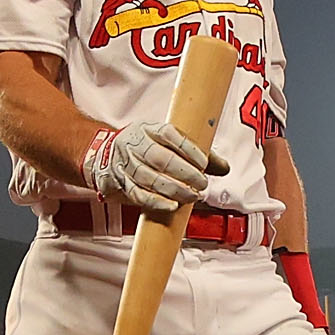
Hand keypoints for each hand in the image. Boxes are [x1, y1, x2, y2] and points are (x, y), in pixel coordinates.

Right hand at [82, 121, 225, 215]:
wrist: (109, 156)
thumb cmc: (147, 147)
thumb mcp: (168, 142)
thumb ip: (196, 154)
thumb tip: (224, 167)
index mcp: (148, 129)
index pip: (169, 134)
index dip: (188, 149)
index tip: (205, 162)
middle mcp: (135, 144)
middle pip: (160, 158)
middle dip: (184, 173)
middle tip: (202, 182)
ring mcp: (127, 164)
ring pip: (150, 178)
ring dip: (174, 190)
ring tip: (192, 195)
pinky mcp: (123, 183)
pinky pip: (139, 195)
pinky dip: (157, 202)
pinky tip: (172, 206)